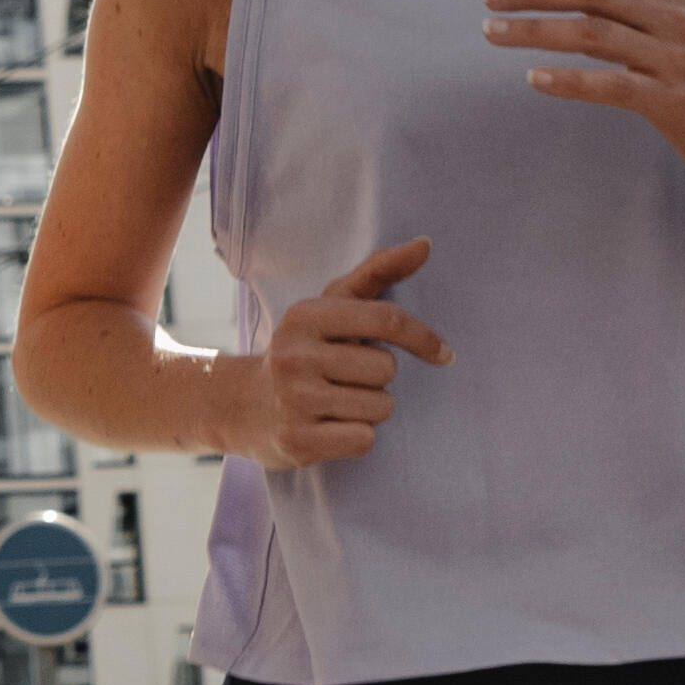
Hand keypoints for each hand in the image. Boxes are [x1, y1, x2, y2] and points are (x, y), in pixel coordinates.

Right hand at [248, 237, 452, 465]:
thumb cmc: (304, 350)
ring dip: (370, 409)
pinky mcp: (296, 440)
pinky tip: (330, 427)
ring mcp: (293, 399)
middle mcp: (294, 354)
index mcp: (305, 315)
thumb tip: (425, 244)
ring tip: (337, 403)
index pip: (385, 319)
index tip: (443, 354)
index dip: (423, 338)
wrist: (241, 406)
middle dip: (379, 378)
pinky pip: (364, 439)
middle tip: (348, 379)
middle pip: (386, 369)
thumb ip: (378, 272)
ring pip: (380, 407)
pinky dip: (357, 436)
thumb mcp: (332, 306)